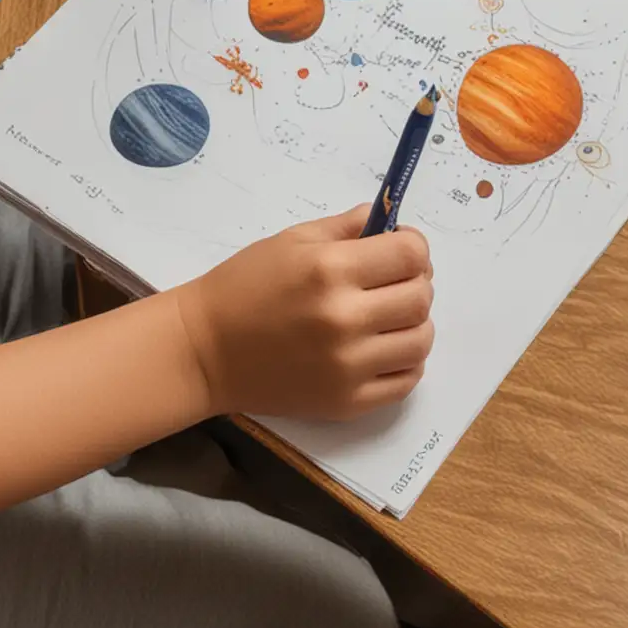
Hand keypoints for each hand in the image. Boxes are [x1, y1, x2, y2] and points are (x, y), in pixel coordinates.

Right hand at [174, 212, 432, 420]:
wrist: (207, 350)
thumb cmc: (245, 285)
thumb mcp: (291, 241)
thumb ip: (346, 228)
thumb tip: (391, 224)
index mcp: (330, 271)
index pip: (409, 254)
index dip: (413, 245)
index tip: (400, 245)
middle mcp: (346, 320)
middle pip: (420, 297)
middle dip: (416, 280)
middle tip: (393, 279)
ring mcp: (349, 367)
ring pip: (420, 340)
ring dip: (413, 322)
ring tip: (388, 315)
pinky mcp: (348, 403)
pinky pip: (406, 381)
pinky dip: (405, 361)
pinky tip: (382, 347)